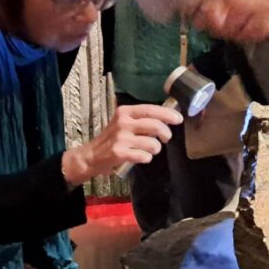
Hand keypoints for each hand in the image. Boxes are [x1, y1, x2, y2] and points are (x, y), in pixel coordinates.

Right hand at [62, 104, 182, 183]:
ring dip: (156, 149)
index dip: (167, 114)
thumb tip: (166, 118)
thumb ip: (141, 119)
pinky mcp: (120, 153)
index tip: (178, 119)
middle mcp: (123, 123)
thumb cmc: (111, 138)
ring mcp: (121, 138)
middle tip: (166, 138)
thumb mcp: (123, 122)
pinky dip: (147, 158)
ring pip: (153, 143)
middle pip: (155, 125)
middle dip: (166, 134)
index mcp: (125, 112)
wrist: (91, 155)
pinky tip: (141, 157)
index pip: (151, 110)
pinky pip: (145, 156)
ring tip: (149, 150)